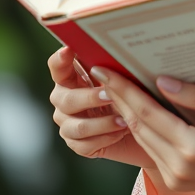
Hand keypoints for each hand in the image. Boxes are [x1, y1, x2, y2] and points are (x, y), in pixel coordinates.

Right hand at [48, 47, 154, 167]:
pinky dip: (105, 138)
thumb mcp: (120, 79)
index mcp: (71, 79)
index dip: (60, 59)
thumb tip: (119, 54)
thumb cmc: (126, 94)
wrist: (136, 126)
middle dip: (89, 98)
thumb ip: (112, 69)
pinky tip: (119, 133)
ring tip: (124, 120)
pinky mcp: (76, 144)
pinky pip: (85, 145)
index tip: (69, 49)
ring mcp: (67, 124)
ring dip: (102, 123)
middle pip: (66, 100)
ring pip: (78, 126)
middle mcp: (63, 101)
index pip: (57, 67)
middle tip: (111, 95)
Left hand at [91, 68, 194, 194]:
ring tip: (111, 87)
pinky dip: (140, 128)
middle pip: (137, 126)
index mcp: (192, 149)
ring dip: (124, 112)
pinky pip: (151, 150)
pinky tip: (133, 110)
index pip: (148, 114)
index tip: (104, 71)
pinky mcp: (174, 181)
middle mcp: (176, 167)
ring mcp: (173, 178)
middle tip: (100, 72)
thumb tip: (162, 81)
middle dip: (118, 98)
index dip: (124, 90)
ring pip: (141, 139)